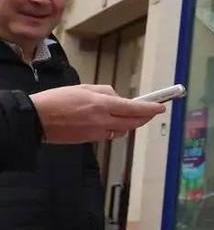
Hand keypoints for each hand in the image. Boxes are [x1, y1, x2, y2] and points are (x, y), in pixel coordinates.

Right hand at [31, 84, 165, 143]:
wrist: (36, 119)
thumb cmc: (57, 100)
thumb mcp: (84, 88)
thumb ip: (105, 93)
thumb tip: (119, 98)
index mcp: (102, 105)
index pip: (134, 109)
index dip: (150, 109)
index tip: (160, 108)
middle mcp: (103, 121)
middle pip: (133, 122)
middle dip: (145, 117)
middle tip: (152, 112)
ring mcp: (97, 133)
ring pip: (123, 129)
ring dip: (130, 123)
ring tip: (131, 115)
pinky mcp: (90, 140)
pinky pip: (110, 134)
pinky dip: (116, 128)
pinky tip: (112, 122)